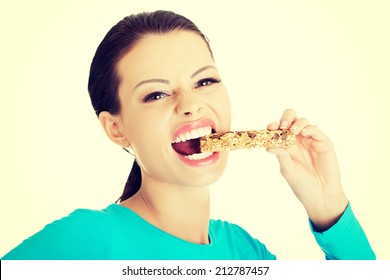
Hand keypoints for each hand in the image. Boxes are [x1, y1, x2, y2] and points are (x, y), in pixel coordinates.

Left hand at [267, 109, 347, 230]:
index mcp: (286, 146)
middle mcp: (298, 141)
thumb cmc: (302, 184)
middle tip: (283, 126)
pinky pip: (315, 130)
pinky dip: (309, 128)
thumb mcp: (288, 169)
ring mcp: (310, 140)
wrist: (321, 195)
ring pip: (303, 122)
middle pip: (291, 120)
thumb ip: (281, 155)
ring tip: (293, 131)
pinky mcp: (323, 143)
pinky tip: (303, 133)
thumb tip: (267, 146)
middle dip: (286, 118)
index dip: (273, 126)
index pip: (278, 130)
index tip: (270, 128)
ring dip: (296, 123)